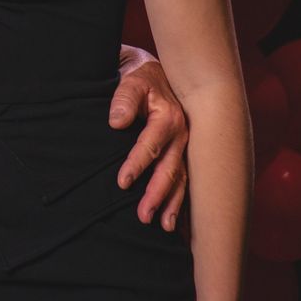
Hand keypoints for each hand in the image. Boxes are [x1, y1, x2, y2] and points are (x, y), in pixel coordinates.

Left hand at [111, 46, 189, 229]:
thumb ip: (123, 99)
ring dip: (173, 203)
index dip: (136, 165)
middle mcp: (182, 136)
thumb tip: (116, 122)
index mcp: (169, 118)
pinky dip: (182, 201)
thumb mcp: (131, 80)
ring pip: (181, 179)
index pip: (150, 145)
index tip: (122, 183)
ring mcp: (185, 147)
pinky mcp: (183, 154)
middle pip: (170, 169)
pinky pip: (185, 180)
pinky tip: (178, 221)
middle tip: (144, 216)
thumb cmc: (141, 78)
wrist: (159, 74)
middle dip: (158, 194)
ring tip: (165, 227)